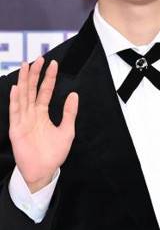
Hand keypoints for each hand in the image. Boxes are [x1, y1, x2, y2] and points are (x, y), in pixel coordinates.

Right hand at [9, 57, 77, 192]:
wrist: (44, 171)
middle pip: (32, 90)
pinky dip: (16, 100)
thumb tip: (74, 94)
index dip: (49, 78)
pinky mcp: (16, 129)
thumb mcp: (67, 130)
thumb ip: (69, 113)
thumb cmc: (54, 153)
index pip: (45, 91)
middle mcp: (31, 114)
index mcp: (42, 114)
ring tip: (27, 65)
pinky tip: (17, 88)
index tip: (53, 64)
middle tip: (39, 58)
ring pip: (23, 96)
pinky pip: (15, 112)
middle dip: (35, 74)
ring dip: (25, 81)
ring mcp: (23, 120)